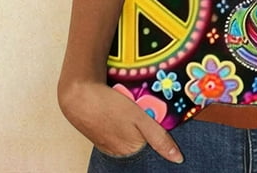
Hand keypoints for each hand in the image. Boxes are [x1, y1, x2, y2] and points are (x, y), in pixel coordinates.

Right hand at [58, 80, 183, 162]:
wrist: (78, 96)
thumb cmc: (110, 105)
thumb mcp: (140, 118)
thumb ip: (159, 137)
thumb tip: (178, 159)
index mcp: (132, 150)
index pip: (155, 145)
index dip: (159, 131)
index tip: (161, 119)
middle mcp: (120, 152)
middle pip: (143, 140)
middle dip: (147, 126)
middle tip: (143, 107)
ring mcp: (109, 145)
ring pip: (131, 134)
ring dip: (135, 123)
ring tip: (130, 106)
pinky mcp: (101, 136)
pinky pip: (119, 130)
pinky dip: (123, 122)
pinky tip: (120, 109)